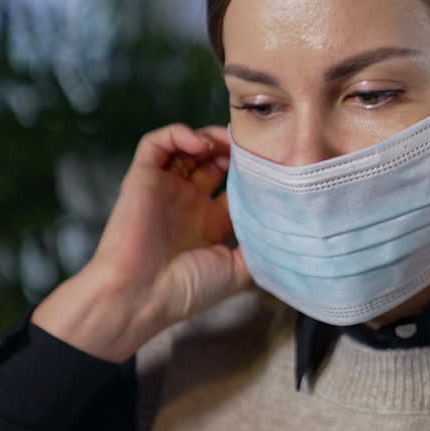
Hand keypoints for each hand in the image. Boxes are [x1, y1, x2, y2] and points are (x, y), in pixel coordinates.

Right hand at [33, 123, 250, 360]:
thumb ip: (260, 248)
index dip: (252, 171)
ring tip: (228, 142)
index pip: (235, 184)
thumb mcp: (237, 271)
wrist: (141, 296)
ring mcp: (166, 188)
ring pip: (188, 146)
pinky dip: (178, 134)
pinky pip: (156, 143)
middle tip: (252, 147)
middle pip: (214, 160)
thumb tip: (288, 230)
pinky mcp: (142, 177)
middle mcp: (189, 202)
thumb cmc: (187, 289)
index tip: (272, 164)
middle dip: (234, 150)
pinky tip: (200, 145)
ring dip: (210, 137)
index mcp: (211, 222)